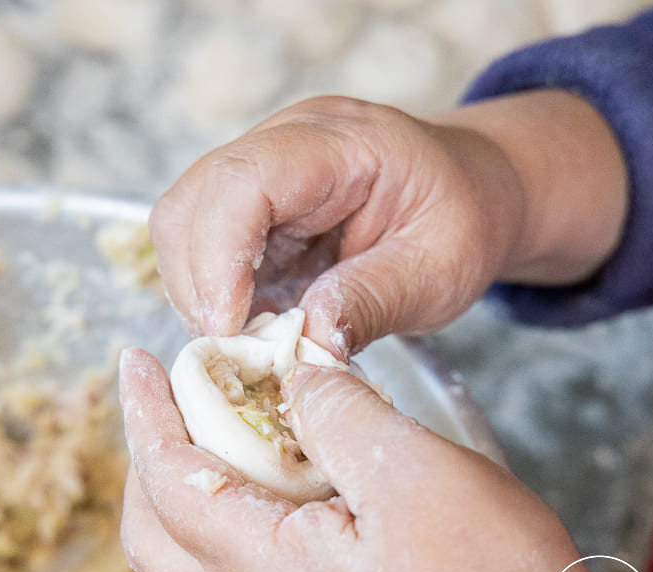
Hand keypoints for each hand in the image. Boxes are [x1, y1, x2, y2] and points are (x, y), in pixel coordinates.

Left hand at [118, 347, 652, 571]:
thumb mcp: (415, 474)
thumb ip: (340, 414)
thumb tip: (295, 371)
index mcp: (266, 570)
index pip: (166, 483)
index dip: (144, 414)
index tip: (136, 361)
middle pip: (154, 534)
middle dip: (147, 458)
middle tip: (166, 397)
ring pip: (194, 555)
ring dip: (188, 483)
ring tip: (220, 424)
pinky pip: (244, 562)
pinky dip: (237, 505)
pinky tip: (285, 470)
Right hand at [150, 93, 625, 357]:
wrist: (470, 190)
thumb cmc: (463, 218)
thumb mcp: (441, 267)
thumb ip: (374, 299)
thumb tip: (307, 343)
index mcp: (340, 142)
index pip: (243, 181)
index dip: (219, 257)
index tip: (227, 329)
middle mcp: (284, 145)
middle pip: (191, 201)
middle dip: (198, 284)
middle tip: (237, 348)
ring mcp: (261, 173)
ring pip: (182, 225)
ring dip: (198, 293)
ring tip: (247, 340)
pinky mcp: (250, 208)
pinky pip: (200, 247)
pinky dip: (212, 295)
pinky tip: (251, 324)